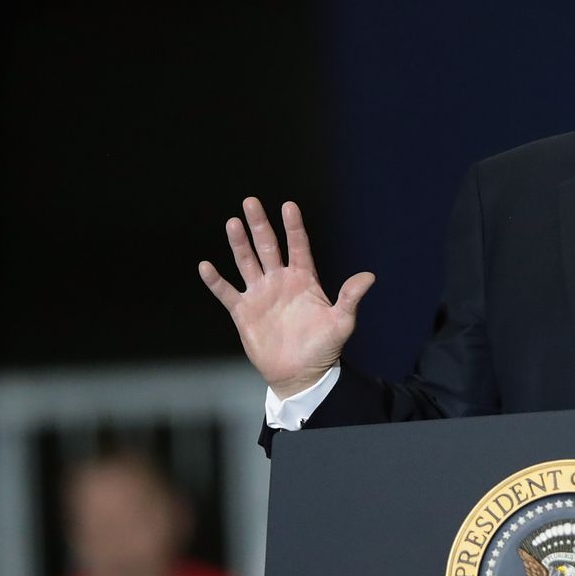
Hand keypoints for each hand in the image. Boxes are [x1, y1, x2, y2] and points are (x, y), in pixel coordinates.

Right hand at [198, 198, 374, 397]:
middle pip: (267, 247)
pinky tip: (206, 266)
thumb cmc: (324, 347)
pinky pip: (227, 293)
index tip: (289, 206)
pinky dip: (216, 281)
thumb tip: (369, 276)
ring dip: (239, 244)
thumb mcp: (342, 321)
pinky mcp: (244, 312)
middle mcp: (280, 281)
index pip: (298, 246)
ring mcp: (260, 294)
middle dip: (259, 225)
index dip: (294, 227)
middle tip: (251, 202)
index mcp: (304, 279)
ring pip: (247, 262)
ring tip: (233, 223)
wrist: (302, 373)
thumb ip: (350, 297)